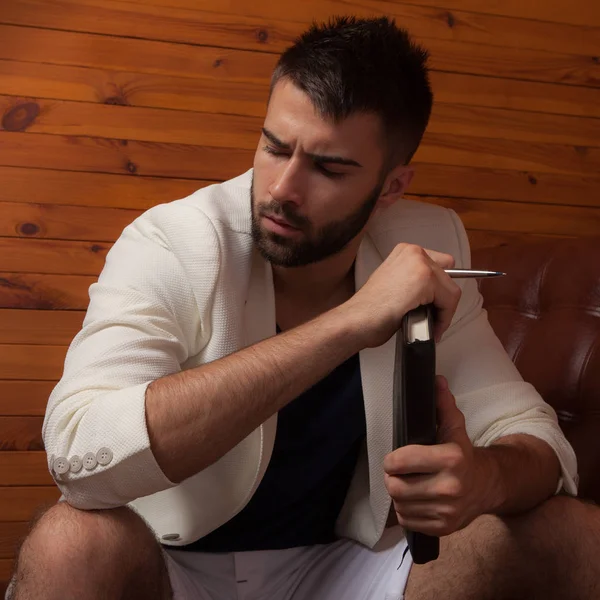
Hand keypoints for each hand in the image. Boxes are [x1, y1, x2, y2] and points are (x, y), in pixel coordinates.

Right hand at [344, 243, 460, 347]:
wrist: (357, 320)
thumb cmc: (369, 311)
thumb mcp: (395, 285)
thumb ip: (414, 282)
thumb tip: (434, 296)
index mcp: (405, 251)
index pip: (440, 267)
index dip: (439, 293)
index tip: (433, 310)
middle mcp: (414, 252)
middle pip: (449, 278)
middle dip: (443, 303)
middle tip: (433, 320)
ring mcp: (420, 264)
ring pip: (451, 291)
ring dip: (444, 312)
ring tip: (431, 327)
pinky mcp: (425, 279)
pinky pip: (449, 301)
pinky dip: (444, 319)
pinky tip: (431, 328)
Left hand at [383, 376, 490, 536]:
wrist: (490, 486)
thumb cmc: (465, 454)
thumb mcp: (455, 426)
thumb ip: (442, 404)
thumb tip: (435, 380)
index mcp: (451, 458)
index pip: (401, 461)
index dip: (391, 460)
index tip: (393, 458)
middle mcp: (450, 487)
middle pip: (396, 487)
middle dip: (392, 478)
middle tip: (396, 472)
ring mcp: (447, 511)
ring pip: (400, 505)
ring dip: (399, 495)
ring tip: (406, 484)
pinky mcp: (443, 528)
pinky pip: (408, 521)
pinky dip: (406, 511)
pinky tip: (415, 500)